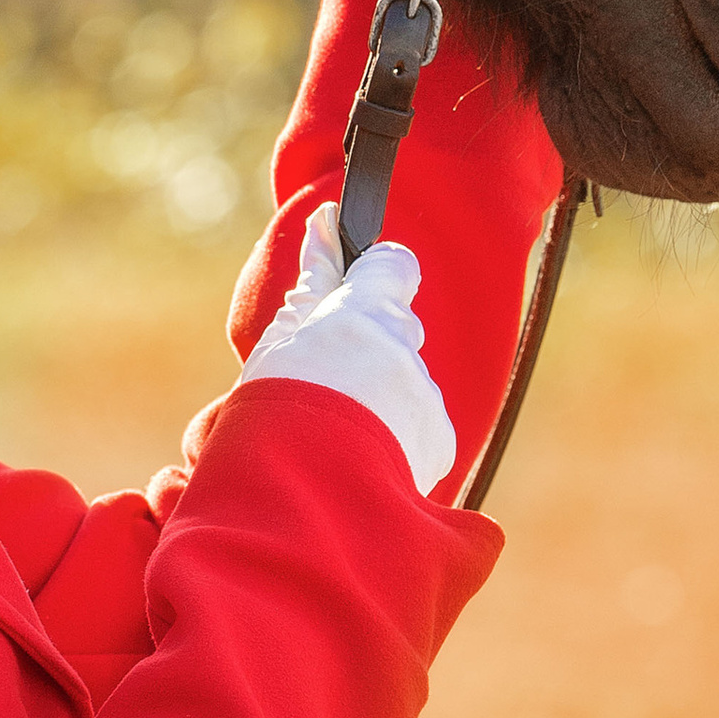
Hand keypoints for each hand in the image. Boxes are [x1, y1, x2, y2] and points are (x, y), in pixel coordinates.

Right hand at [235, 202, 456, 498]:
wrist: (305, 494)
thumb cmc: (280, 410)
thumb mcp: (282, 340)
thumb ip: (314, 284)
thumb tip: (325, 223)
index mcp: (365, 313)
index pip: (393, 266)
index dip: (377, 276)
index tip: (356, 283)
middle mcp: (403, 349)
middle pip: (396, 330)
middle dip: (369, 347)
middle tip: (326, 379)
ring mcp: (424, 397)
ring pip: (405, 383)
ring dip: (379, 399)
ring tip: (336, 433)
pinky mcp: (438, 441)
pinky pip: (420, 428)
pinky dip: (394, 439)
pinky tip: (360, 460)